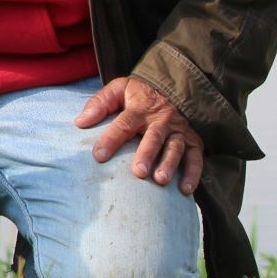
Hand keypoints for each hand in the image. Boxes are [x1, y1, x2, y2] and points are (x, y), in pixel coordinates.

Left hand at [75, 76, 204, 194]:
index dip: (111, 139)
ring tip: (160, 180)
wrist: (174, 87)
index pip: (124, 124)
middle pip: (153, 138)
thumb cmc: (140, 94)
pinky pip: (196, 158)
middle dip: (146, 155)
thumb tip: (80, 122)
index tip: (98, 156)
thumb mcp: (119, 88)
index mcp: (140, 109)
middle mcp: (161, 121)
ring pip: (175, 148)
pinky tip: (185, 190)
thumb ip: (100, 103)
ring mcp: (178, 131)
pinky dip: (193, 174)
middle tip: (138, 172)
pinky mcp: (193, 141)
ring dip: (169, 164)